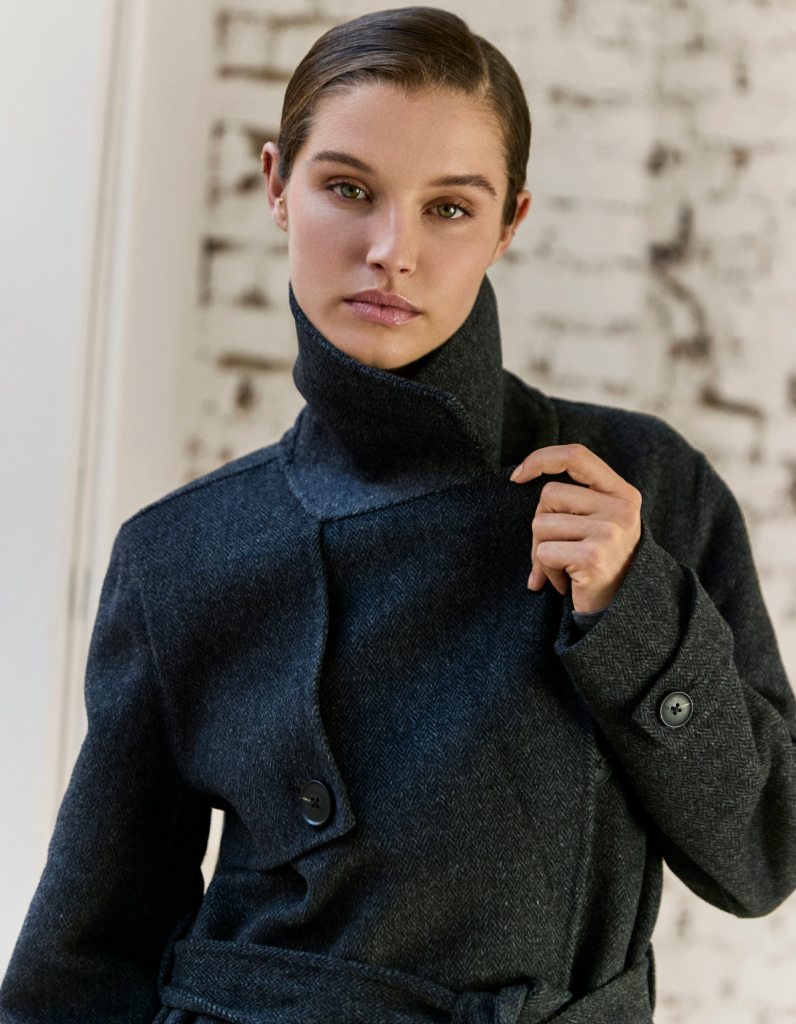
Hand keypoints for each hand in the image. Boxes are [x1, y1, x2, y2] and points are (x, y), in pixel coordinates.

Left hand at [509, 444, 641, 613]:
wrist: (620, 615)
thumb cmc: (599, 566)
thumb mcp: (596, 524)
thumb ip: (572, 500)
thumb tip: (519, 476)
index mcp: (623, 494)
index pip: (577, 456)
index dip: (542, 459)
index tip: (517, 476)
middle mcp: (621, 509)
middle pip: (549, 495)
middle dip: (541, 525)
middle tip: (557, 553)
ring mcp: (610, 532)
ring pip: (541, 525)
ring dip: (542, 553)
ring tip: (564, 570)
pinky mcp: (594, 557)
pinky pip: (544, 553)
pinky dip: (545, 571)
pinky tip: (566, 584)